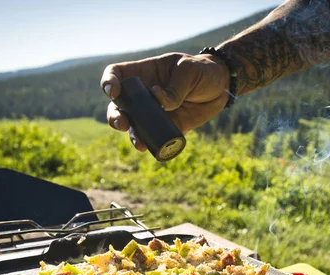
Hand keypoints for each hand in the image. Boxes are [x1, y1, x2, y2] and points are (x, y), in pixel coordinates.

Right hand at [100, 52, 229, 151]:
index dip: (109, 82)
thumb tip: (159, 101)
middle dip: (115, 117)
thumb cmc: (202, 71)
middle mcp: (143, 95)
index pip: (116, 74)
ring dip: (132, 135)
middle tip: (124, 123)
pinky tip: (151, 149)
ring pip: (133, 126)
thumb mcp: (190, 70)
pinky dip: (150, 145)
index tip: (114, 91)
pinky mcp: (166, 128)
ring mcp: (153, 113)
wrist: (221, 88)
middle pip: (117, 106)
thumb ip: (175, 86)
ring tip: (139, 143)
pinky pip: (153, 139)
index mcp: (143, 73)